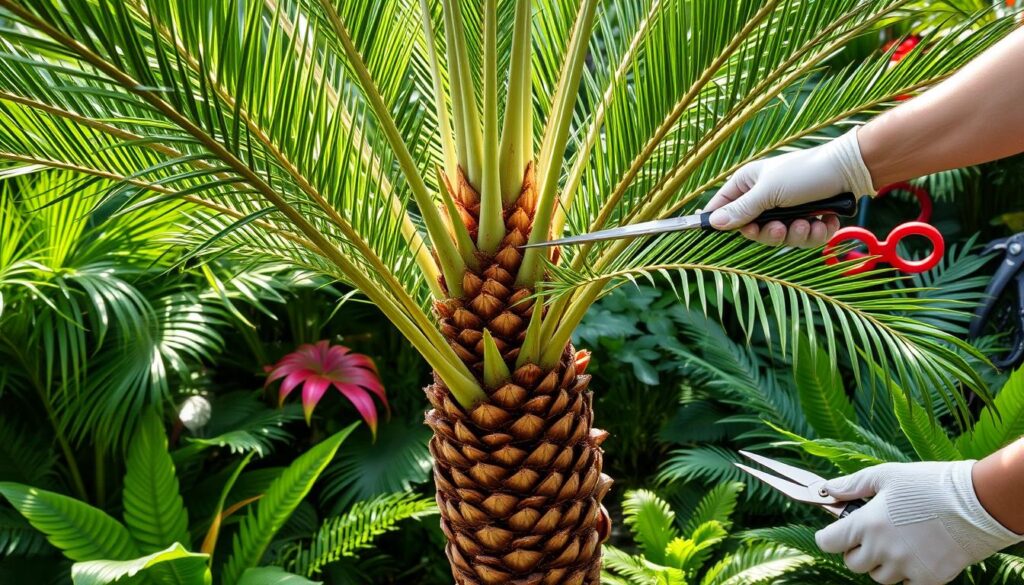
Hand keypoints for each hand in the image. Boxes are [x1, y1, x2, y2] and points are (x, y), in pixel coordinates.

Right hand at [703, 128, 875, 246]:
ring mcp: (787, 209)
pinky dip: (816, 234)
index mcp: (749, 183)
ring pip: (780, 237)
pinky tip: (825, 222)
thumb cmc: (806, 173)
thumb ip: (741, 209)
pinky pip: (804, 238)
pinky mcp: (809, 218)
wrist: (852, 170)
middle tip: (781, 228)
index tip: (729, 232)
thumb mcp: (769, 191)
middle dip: (771, 233)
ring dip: (796, 234)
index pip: (724, 206)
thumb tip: (713, 222)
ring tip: (809, 223)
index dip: (725, 222)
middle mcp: (766, 197)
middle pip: (754, 230)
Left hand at [815, 461, 1023, 584]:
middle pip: (853, 563)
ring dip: (883, 563)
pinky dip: (907, 573)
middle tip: (873, 534)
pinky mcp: (929, 578)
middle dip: (858, 550)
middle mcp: (883, 549)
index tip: (838, 533)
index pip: (828, 543)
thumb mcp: (887, 475)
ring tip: (900, 541)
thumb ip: (853, 485)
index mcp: (867, 523)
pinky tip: (918, 552)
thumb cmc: (929, 484)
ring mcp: (906, 567)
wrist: (977, 503)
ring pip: (879, 576)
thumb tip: (828, 490)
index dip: (830, 537)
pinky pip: (906, 584)